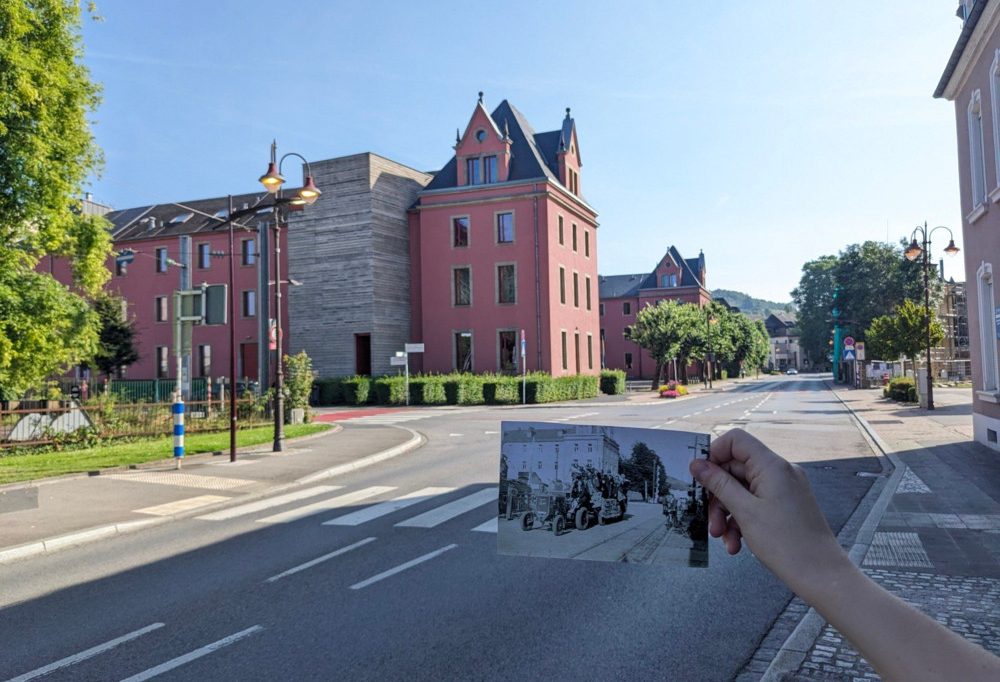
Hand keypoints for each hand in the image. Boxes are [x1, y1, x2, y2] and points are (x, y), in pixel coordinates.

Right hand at [689, 429, 846, 592]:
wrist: (821, 574)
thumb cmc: (786, 543)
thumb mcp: (745, 512)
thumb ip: (719, 484)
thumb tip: (697, 464)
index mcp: (772, 466)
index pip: (736, 440)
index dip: (714, 454)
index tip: (701, 478)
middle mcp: (780, 472)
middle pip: (736, 469)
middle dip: (718, 495)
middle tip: (710, 521)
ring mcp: (784, 489)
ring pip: (743, 490)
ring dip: (728, 513)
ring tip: (723, 538)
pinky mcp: (785, 506)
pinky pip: (756, 504)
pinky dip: (742, 521)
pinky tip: (736, 544)